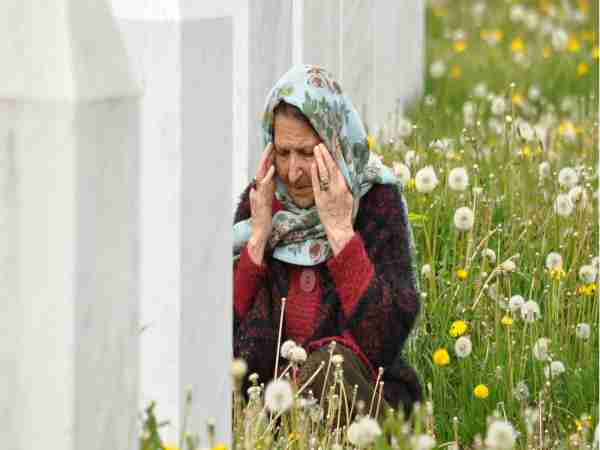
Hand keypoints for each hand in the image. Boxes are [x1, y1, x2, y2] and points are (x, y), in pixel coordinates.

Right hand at [248, 143, 275, 263]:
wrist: (259, 232)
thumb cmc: (263, 218)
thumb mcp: (266, 202)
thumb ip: (267, 191)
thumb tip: (267, 182)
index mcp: (262, 189)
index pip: (264, 171)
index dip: (267, 159)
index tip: (272, 148)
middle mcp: (258, 190)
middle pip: (261, 169)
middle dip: (266, 156)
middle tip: (270, 143)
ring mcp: (258, 195)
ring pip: (261, 175)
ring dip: (265, 162)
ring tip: (270, 151)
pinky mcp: (260, 201)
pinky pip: (264, 187)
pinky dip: (267, 177)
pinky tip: (272, 170)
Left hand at [310, 143, 353, 255]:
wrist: (339, 227)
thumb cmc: (345, 212)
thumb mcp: (350, 196)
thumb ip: (346, 184)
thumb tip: (343, 171)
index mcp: (344, 187)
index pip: (339, 168)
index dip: (335, 156)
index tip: (332, 146)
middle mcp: (336, 189)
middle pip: (330, 168)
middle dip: (325, 155)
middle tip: (320, 144)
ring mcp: (327, 193)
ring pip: (323, 174)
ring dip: (319, 160)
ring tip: (315, 150)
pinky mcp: (319, 199)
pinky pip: (316, 184)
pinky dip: (314, 173)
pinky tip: (312, 164)